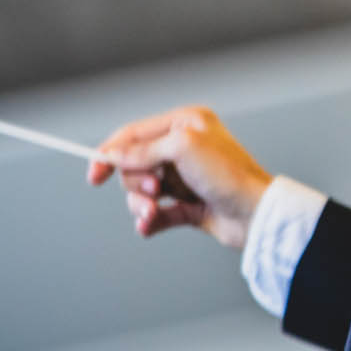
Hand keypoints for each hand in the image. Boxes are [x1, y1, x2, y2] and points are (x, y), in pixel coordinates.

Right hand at [90, 105, 272, 250]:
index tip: (94, 174)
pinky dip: (150, 221)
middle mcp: (185, 148)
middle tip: (155, 189)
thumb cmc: (228, 174)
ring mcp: (186, 178)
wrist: (257, 214)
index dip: (111, 152)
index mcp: (185, 124)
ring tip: (152, 212)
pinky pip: (156, 213)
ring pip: (143, 191)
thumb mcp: (181, 149)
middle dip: (137, 180)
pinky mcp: (188, 206)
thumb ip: (143, 150)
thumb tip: (112, 154)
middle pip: (135, 164)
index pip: (135, 133)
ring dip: (142, 204)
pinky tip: (149, 227)